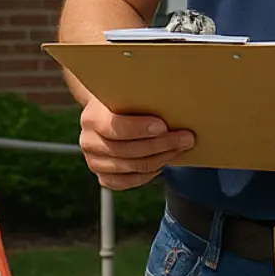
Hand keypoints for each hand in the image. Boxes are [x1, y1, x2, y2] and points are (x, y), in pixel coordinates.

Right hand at [76, 96, 193, 190]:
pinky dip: (144, 176)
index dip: (140, 129)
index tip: (164, 126)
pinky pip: (124, 183)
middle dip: (161, 145)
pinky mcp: (101, 175)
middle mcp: (88, 141)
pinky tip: (161, 166)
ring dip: (159, 159)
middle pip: (127, 150)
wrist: (107, 110)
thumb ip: (141, 97)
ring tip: (179, 150)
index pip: (115, 127)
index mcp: (92, 118)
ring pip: (129, 167)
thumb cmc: (124, 99)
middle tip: (186, 139)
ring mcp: (93, 161)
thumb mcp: (127, 92)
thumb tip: (173, 98)